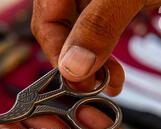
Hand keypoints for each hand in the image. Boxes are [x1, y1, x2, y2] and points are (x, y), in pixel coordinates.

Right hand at [31, 0, 160, 94]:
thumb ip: (99, 24)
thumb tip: (74, 68)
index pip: (46, 23)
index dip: (60, 57)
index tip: (80, 83)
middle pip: (61, 30)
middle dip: (79, 64)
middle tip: (97, 87)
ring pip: (79, 32)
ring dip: (93, 61)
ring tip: (110, 82)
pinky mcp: (106, 2)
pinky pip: (96, 28)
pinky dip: (105, 48)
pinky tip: (114, 67)